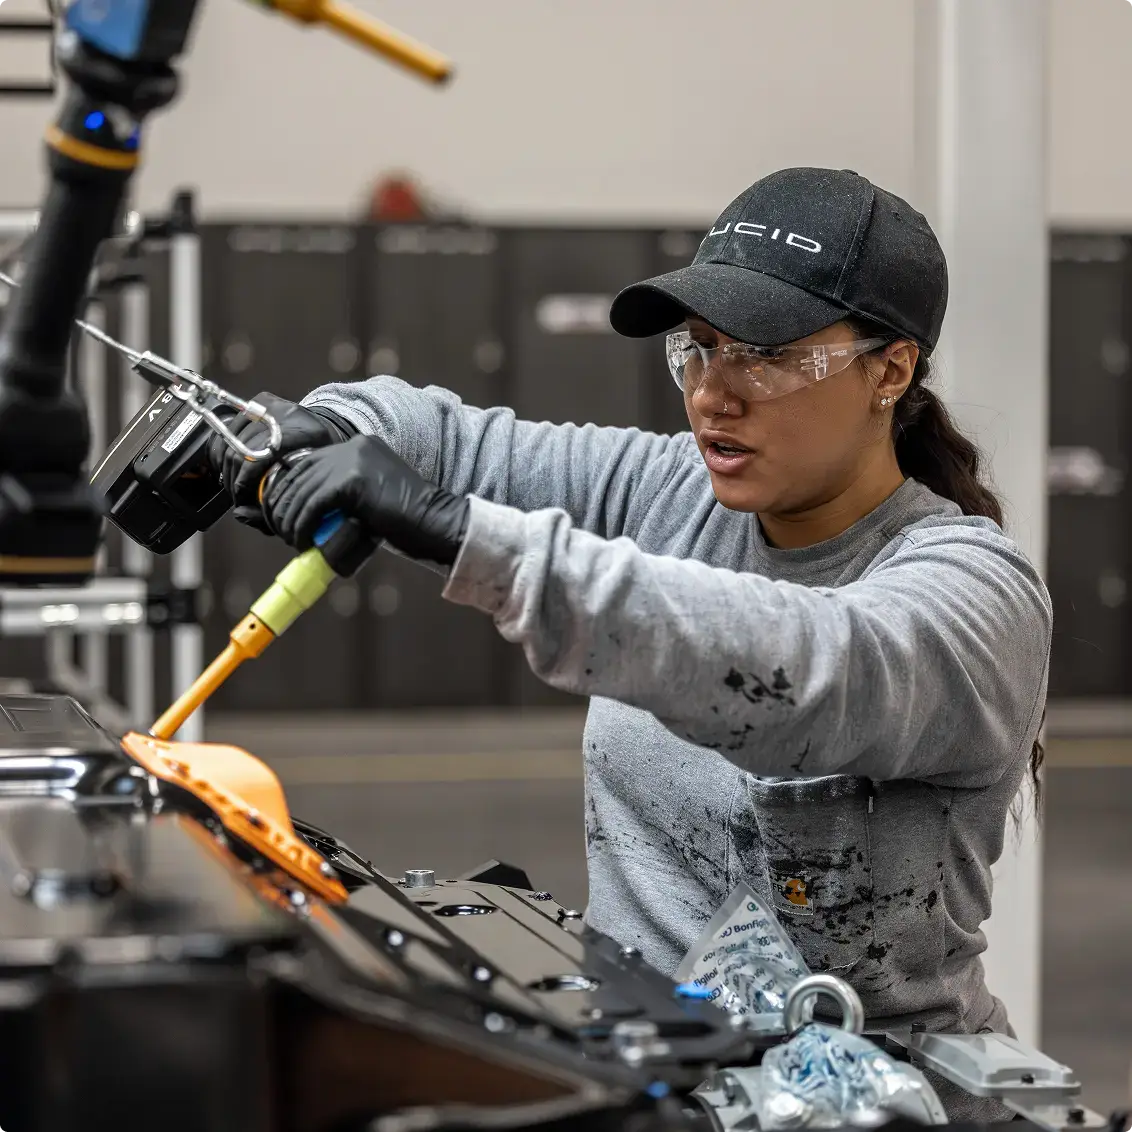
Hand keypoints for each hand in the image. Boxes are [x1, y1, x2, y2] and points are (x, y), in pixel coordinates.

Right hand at [207, 392, 352, 530]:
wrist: (328, 428)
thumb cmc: (320, 463)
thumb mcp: (308, 485)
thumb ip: (276, 504)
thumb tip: (240, 513)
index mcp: (302, 435)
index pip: (257, 459)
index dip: (244, 485)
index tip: (242, 501)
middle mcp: (285, 415)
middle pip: (240, 450)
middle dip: (234, 479)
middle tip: (238, 495)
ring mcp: (271, 405)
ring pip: (230, 440)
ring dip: (227, 466)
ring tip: (235, 482)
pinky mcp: (260, 400)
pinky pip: (229, 428)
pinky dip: (225, 450)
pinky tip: (232, 464)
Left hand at [263, 434, 469, 566]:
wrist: (435, 523)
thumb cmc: (409, 520)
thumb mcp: (372, 496)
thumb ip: (346, 493)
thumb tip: (310, 510)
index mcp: (360, 446)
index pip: (309, 462)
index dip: (290, 488)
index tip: (284, 513)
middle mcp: (354, 446)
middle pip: (300, 473)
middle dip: (284, 504)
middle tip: (283, 530)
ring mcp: (353, 460)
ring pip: (303, 491)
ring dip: (290, 519)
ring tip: (293, 540)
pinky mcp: (353, 480)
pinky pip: (313, 504)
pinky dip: (302, 525)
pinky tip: (302, 541)